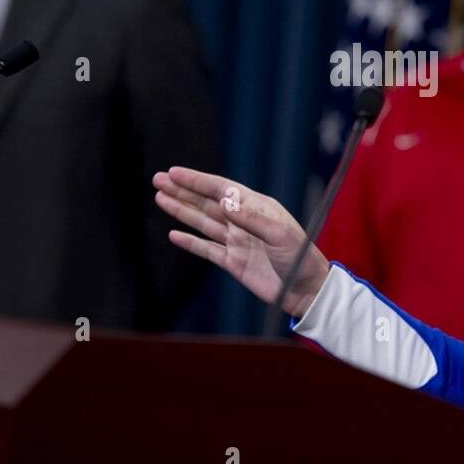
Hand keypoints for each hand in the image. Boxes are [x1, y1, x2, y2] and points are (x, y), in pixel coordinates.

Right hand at [152, 167, 329, 318]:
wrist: (305, 290)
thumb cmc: (300, 257)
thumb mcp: (280, 234)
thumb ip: (251, 219)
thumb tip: (225, 203)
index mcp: (256, 207)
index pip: (221, 189)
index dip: (197, 181)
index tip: (174, 172)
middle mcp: (243, 221)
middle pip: (206, 202)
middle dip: (182, 191)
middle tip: (158, 179)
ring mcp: (236, 241)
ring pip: (202, 222)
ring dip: (181, 210)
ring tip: (160, 197)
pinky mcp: (233, 262)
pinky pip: (206, 249)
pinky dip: (189, 242)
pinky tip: (173, 234)